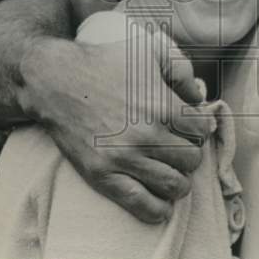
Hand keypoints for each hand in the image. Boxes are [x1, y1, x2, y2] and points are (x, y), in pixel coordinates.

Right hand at [17, 34, 212, 222]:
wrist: (56, 80)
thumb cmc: (106, 62)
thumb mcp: (150, 50)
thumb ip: (183, 70)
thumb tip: (199, 98)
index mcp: (162, 105)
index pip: (202, 131)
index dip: (199, 127)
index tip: (189, 126)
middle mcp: (147, 135)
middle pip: (192, 160)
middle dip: (190, 152)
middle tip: (177, 146)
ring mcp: (124, 158)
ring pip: (175, 186)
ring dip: (178, 179)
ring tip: (169, 169)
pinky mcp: (103, 176)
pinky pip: (143, 206)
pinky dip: (159, 209)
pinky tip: (160, 200)